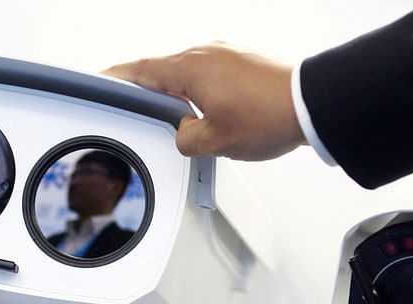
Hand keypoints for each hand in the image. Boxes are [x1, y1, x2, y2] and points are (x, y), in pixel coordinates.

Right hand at [102, 42, 305, 160]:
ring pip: (189, 74)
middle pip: (164, 72)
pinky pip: (210, 74)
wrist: (310, 105)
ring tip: (186, 123)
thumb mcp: (214, 142)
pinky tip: (211, 113)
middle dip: (152, 95)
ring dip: (181, 96)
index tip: (101, 81)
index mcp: (189, 68)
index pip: (140, 71)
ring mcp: (226, 54)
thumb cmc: (268, 117)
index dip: (117, 79)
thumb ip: (185, 140)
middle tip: (146, 117)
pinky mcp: (243, 61)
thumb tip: (182, 135)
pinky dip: (202, 92)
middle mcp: (205, 53)